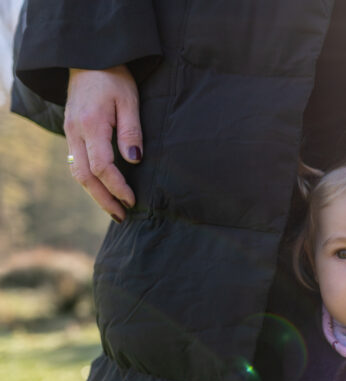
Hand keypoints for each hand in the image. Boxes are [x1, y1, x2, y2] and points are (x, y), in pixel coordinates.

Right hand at [64, 65, 141, 221]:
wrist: (88, 59)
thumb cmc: (114, 77)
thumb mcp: (129, 100)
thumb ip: (131, 131)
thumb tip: (134, 160)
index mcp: (91, 125)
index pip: (102, 166)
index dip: (117, 187)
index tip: (133, 199)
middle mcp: (75, 132)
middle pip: (85, 176)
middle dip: (104, 199)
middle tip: (122, 216)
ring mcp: (70, 133)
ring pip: (77, 173)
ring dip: (95, 194)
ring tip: (114, 210)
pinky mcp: (71, 133)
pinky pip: (77, 163)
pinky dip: (89, 182)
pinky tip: (103, 191)